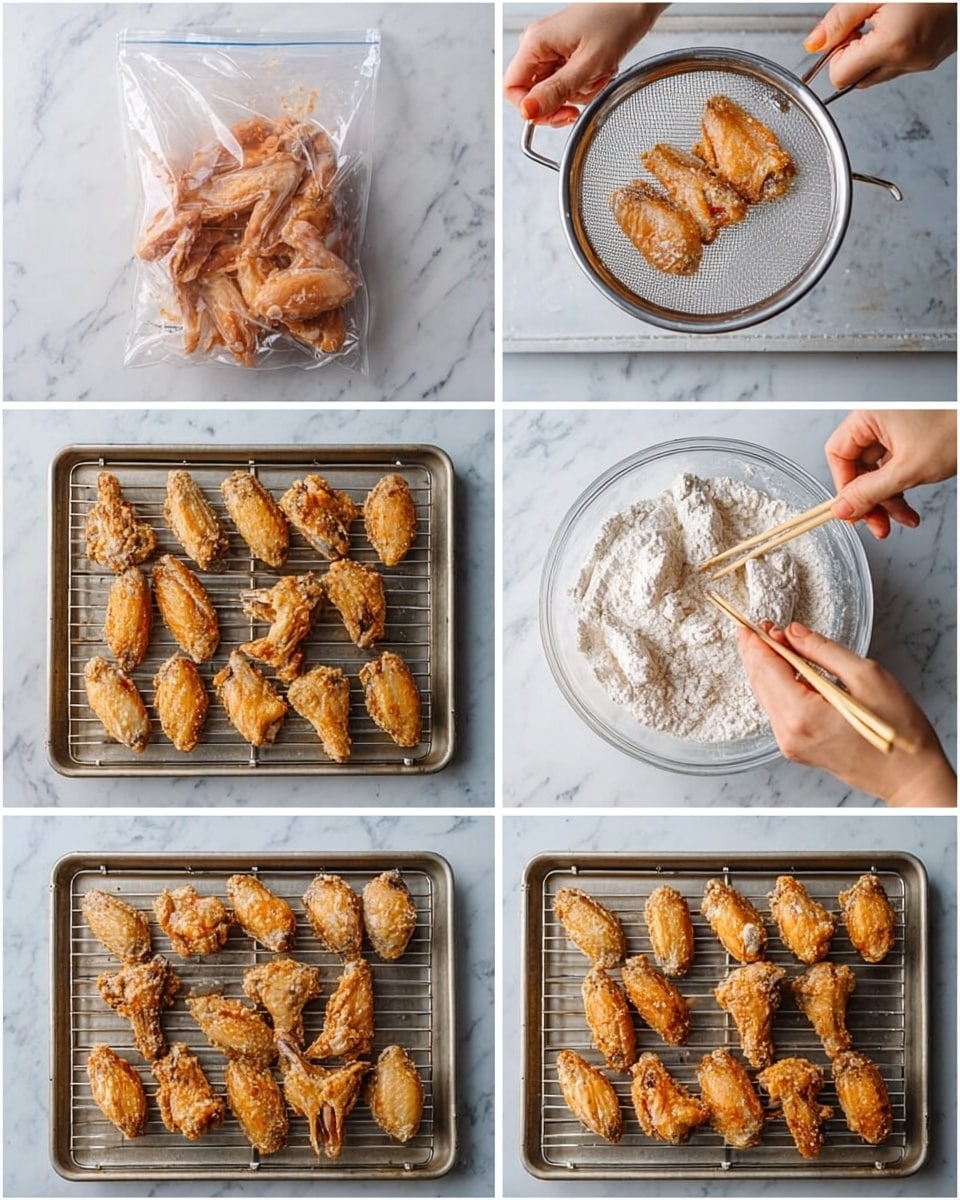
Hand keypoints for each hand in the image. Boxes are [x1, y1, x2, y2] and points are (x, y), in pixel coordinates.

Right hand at [504, 4, 667, 125]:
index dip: (530, 109)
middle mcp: (539, 47)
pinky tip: (599, 72)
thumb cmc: (616, 21)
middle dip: (559, 103)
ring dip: (578, 94)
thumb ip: (556, 90)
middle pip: (533, 95)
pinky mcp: (566, 56)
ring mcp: (552, 52)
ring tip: (598, 75)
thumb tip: (528, 112)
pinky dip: (584, 86)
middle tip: (579, 103)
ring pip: (553, 93)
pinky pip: (567, 85)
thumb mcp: (587, 63)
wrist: (636, 3)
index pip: (512, 89)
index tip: (555, 114)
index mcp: (535, 43)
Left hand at [738, 621, 955, 805]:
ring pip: (766, 697)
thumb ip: (823, 651)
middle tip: (761, 628)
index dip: (759, 641)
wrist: (911, 775)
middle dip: (758, 652)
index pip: (767, 668)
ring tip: (774, 644)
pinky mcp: (797, 749)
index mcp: (802, 714)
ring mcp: (790, 744)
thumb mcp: (866, 676)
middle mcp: (789, 733)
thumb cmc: (899, 731)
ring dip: (766, 668)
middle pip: (760, 682)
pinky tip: (786, 672)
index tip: (756, 622)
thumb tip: (794, 633)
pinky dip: (777, 687)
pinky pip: (777, 711)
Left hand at [804, 3, 956, 88]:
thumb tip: (814, 43)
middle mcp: (910, 61)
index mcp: (894, 45)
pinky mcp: (934, 58)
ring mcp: (924, 63)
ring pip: (878, 74)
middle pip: (857, 80)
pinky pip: (901, 65)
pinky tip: (904, 23)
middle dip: (853, 56)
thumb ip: (840, 20)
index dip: (835, 55)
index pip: (839, 77)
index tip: (845, 32)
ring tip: (889, 19)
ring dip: (873, 52)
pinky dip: (894, 49)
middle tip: (865, 23)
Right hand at [824, 410, 955, 537]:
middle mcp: (878, 421)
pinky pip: (893, 471)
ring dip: (887, 501)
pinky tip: (908, 510)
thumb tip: (843, 508)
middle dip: (870, 500)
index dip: (844, 486)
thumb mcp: (908, 469)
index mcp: (869, 416)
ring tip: (901, 520)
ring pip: (877, 473)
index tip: (852, 509)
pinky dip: (900, 491)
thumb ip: (870, 492)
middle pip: (858, 467)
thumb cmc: (955, 429)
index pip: (838, 454)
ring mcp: (893, 432)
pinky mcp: (908, 442)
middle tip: (877, 523)